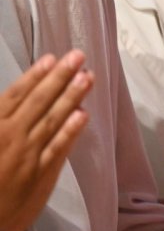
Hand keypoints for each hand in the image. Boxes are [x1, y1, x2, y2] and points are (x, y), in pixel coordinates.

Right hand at [0, 51, 92, 230]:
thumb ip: (1, 117)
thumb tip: (16, 95)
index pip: (15, 96)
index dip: (34, 76)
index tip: (51, 58)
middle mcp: (10, 138)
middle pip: (38, 103)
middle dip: (59, 78)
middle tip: (78, 57)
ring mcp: (27, 156)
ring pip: (52, 121)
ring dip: (71, 97)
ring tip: (87, 77)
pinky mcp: (42, 173)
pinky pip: (58, 148)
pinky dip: (71, 131)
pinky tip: (84, 114)